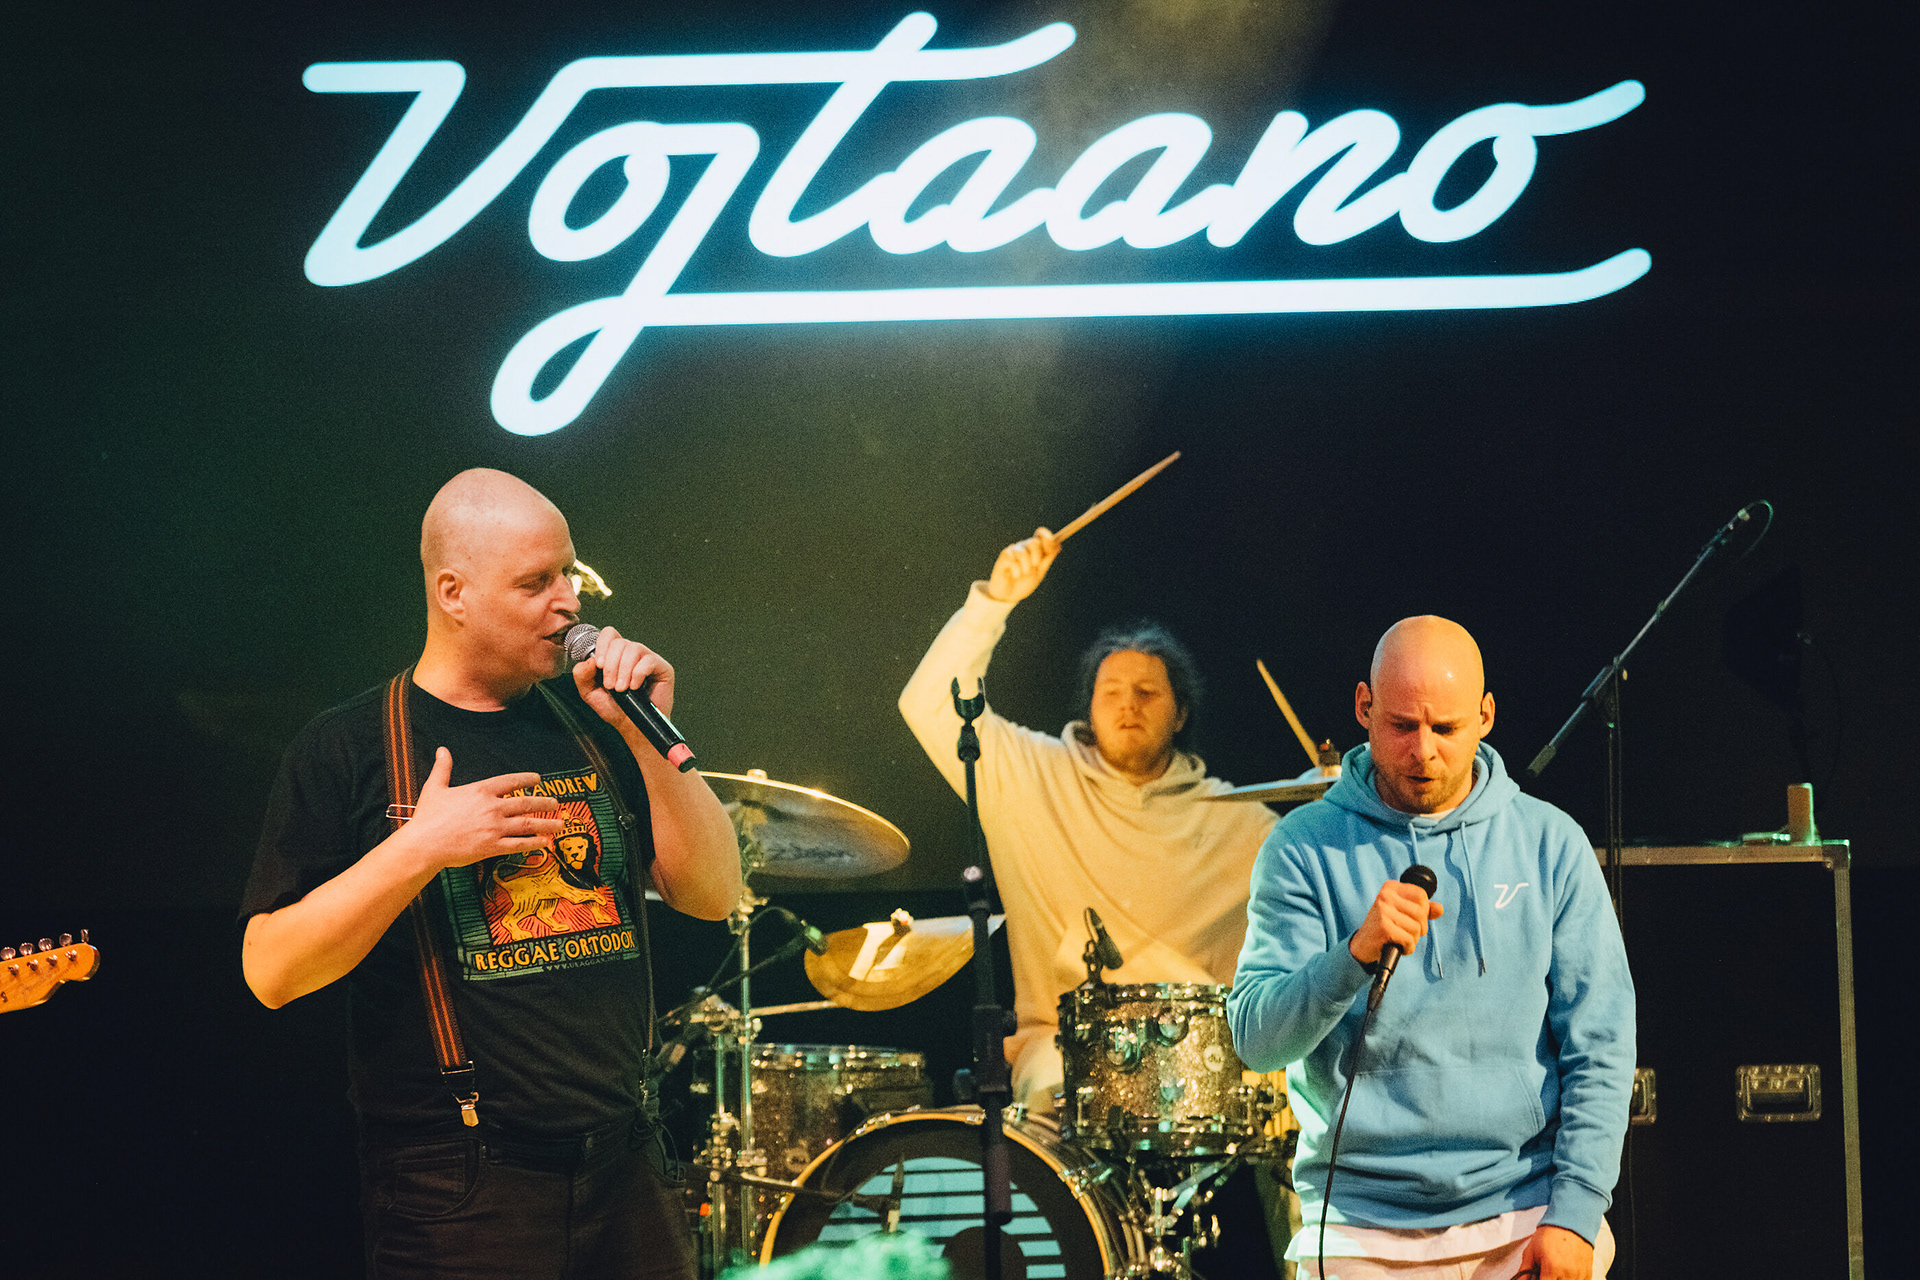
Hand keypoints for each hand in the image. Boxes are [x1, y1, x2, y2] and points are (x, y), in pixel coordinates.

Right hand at [406, 748, 563, 869]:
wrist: (424, 843)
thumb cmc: (428, 817)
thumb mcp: (435, 787)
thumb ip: (444, 768)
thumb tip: (443, 750)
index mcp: (481, 791)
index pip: (510, 781)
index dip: (526, 779)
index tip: (538, 779)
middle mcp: (492, 807)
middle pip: (526, 803)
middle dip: (544, 803)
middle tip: (555, 803)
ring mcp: (494, 828)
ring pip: (528, 824)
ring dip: (546, 823)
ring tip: (560, 824)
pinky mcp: (492, 847)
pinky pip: (519, 844)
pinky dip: (534, 843)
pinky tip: (545, 843)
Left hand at [573, 625, 674, 723]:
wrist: (631, 726)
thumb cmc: (614, 709)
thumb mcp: (589, 693)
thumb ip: (582, 675)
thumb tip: (589, 660)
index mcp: (615, 655)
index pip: (609, 634)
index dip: (602, 645)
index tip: (598, 665)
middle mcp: (632, 653)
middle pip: (619, 642)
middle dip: (611, 665)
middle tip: (610, 686)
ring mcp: (648, 659)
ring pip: (633, 649)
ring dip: (623, 671)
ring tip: (622, 689)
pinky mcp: (662, 668)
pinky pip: (648, 660)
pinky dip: (638, 674)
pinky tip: (635, 687)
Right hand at [984, 527, 1060, 602]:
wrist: (1009, 596)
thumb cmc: (1024, 583)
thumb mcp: (1040, 572)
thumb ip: (1048, 558)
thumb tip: (1058, 545)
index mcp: (1034, 549)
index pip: (1040, 534)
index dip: (1047, 539)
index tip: (1050, 550)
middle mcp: (1023, 547)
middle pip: (1034, 542)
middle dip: (1037, 557)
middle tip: (1034, 567)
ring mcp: (1013, 551)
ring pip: (1023, 552)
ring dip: (1026, 568)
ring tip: (1023, 575)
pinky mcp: (1004, 557)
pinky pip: (1013, 560)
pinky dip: (1016, 571)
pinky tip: (1015, 575)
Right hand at [1348, 877, 1443, 965]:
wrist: (1363, 945)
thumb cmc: (1386, 927)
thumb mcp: (1403, 914)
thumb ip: (1422, 910)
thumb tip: (1439, 909)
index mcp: (1390, 888)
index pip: (1421, 895)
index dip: (1423, 910)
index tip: (1410, 918)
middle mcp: (1385, 896)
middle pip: (1421, 913)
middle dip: (1419, 928)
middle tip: (1404, 931)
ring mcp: (1383, 911)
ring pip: (1417, 928)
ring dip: (1412, 939)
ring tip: (1398, 938)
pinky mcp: (1384, 928)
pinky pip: (1409, 940)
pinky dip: (1407, 948)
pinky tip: (1396, 946)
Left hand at [1515, 1225, 1593, 1278]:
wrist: (1570, 1222)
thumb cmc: (1548, 1236)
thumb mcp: (1531, 1251)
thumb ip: (1524, 1271)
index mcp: (1552, 1268)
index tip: (1538, 1276)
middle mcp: (1568, 1274)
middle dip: (1548, 1279)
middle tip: (1544, 1272)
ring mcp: (1579, 1275)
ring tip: (1554, 1271)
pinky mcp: (1588, 1274)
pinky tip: (1565, 1273)